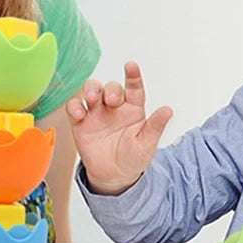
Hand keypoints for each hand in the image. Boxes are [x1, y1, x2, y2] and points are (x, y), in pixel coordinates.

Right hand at [65, 61, 172, 194]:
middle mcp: (114, 106)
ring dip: (90, 89)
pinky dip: (74, 106)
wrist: (114, 176)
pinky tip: (79, 113)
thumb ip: (155, 126)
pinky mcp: (80, 123)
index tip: (131, 66)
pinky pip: (74, 108)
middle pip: (110, 87)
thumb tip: (168, 110)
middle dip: (110, 89)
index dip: (133, 75)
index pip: (134, 87)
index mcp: (133, 108)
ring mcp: (97, 113)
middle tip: (111, 99)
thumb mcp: (147, 144)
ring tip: (92, 98)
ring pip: (91, 91)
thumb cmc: (133, 157)